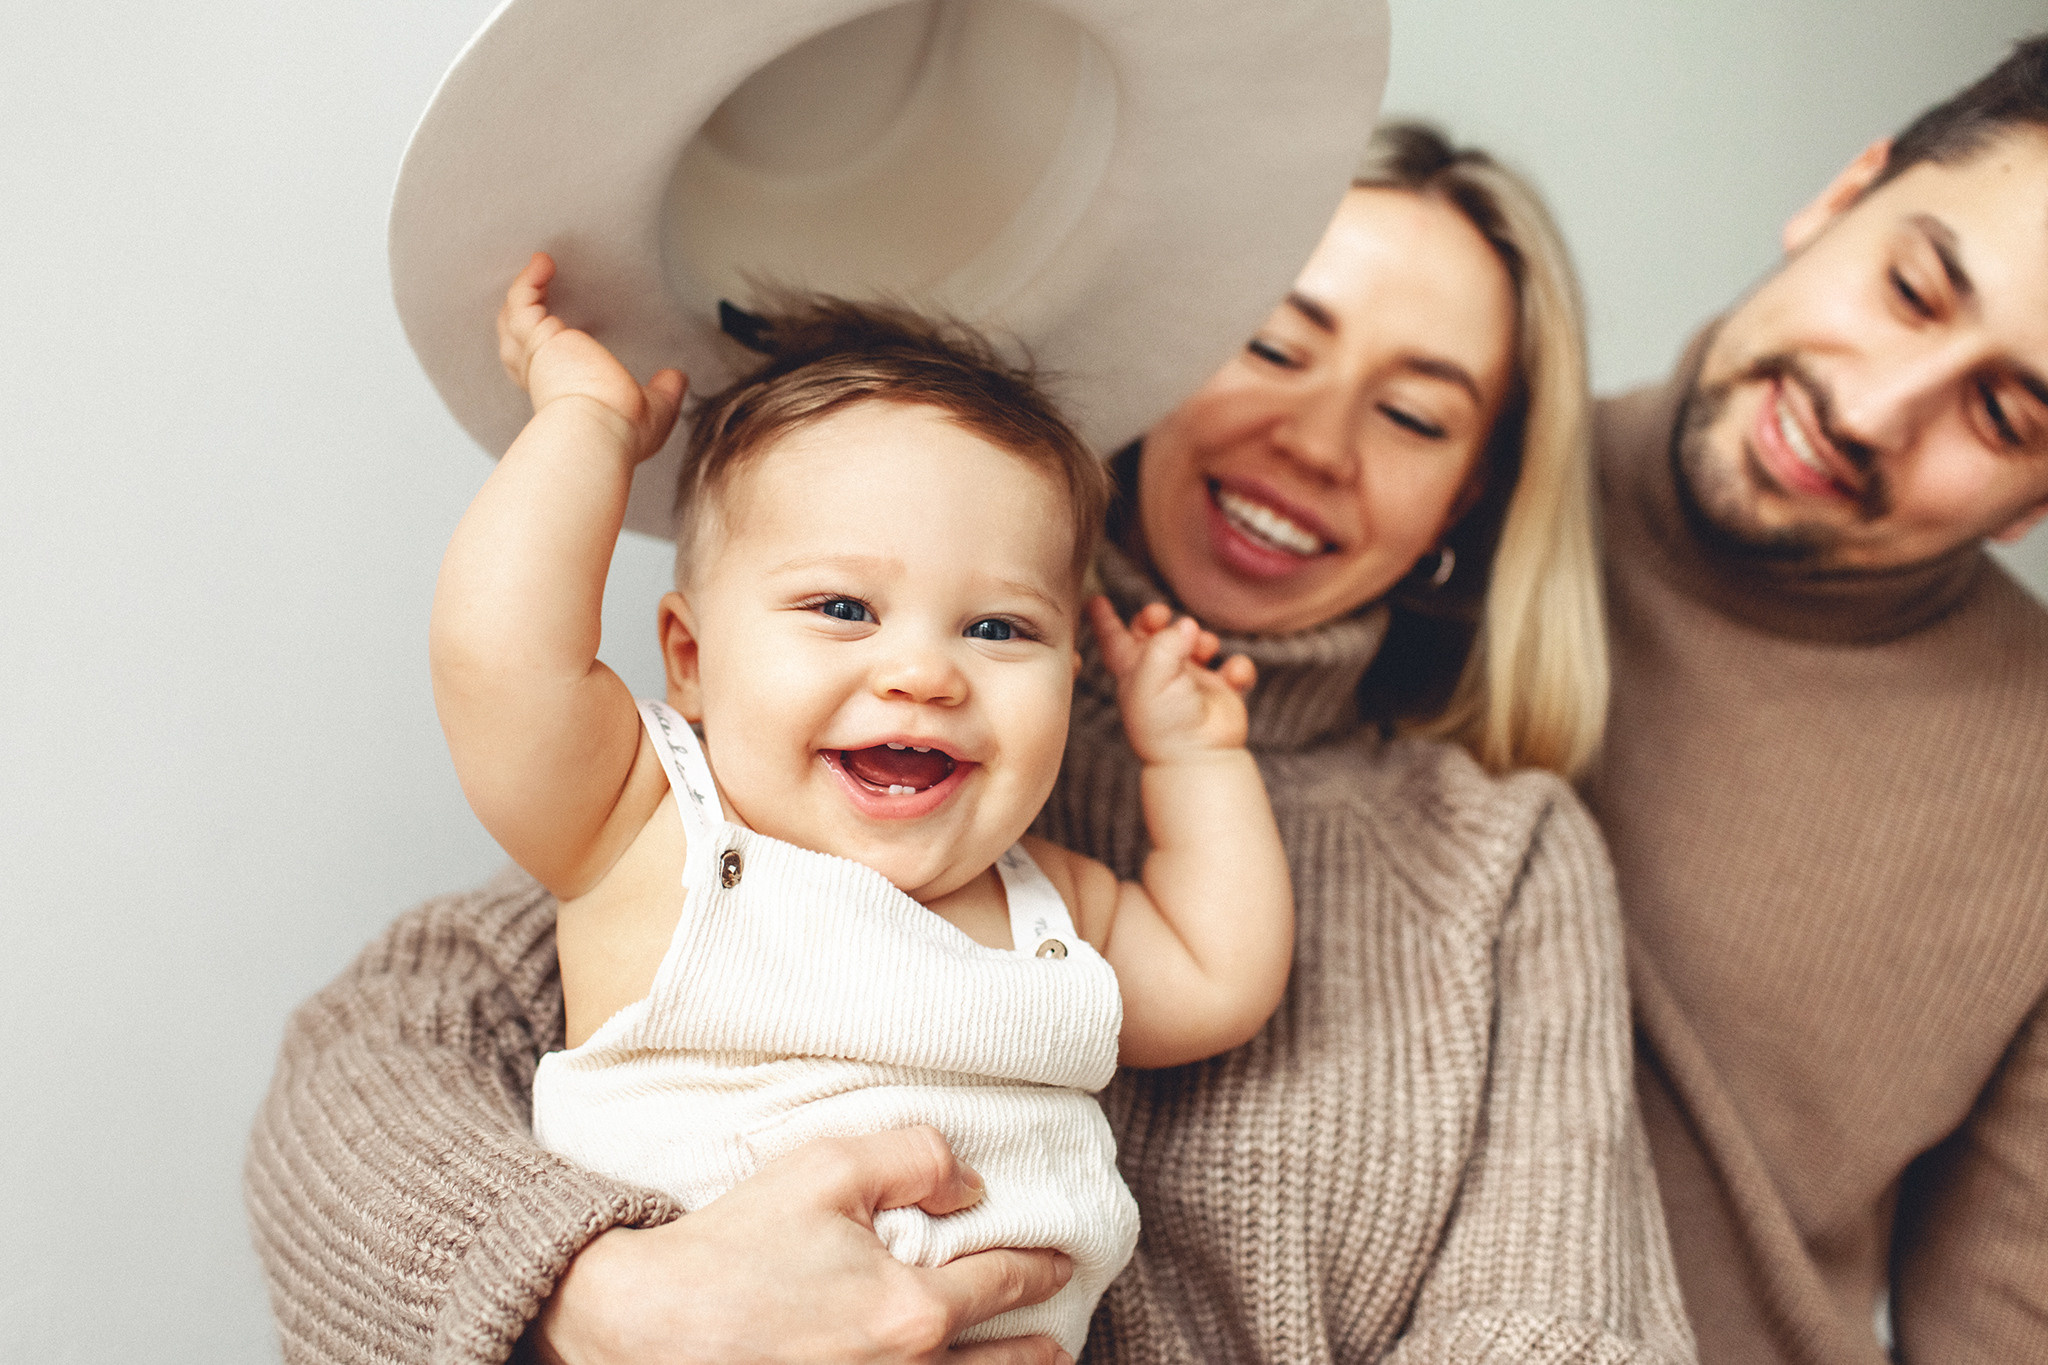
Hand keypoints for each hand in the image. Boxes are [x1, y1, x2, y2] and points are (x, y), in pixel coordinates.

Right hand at [496, 252, 686, 463]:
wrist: (602, 430)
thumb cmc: (623, 431)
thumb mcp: (655, 410)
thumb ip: (665, 390)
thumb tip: (678, 376)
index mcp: (564, 394)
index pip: (544, 369)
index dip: (545, 348)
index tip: (558, 329)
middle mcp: (543, 377)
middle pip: (518, 341)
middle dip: (523, 316)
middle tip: (536, 292)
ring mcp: (536, 357)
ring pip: (514, 320)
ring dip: (525, 292)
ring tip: (542, 266)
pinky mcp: (537, 339)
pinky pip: (522, 301)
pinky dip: (528, 281)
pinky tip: (543, 262)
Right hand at [527, 1126, 1074, 1364]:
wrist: (642, 1327)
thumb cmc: (731, 1247)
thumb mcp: (825, 1169)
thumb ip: (915, 1159)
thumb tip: (972, 1185)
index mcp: (913, 1311)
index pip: (1006, 1284)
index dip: (1042, 1266)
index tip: (1064, 1261)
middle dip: (1038, 1349)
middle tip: (1059, 1339)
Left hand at [1087, 597, 1254, 762]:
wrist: (1197, 757)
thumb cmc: (1165, 721)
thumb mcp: (1151, 678)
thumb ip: (1164, 644)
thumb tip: (1186, 625)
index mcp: (1133, 672)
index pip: (1113, 639)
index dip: (1104, 618)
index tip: (1095, 598)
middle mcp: (1160, 675)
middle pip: (1155, 634)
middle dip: (1159, 618)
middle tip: (1163, 614)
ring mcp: (1192, 683)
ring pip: (1197, 643)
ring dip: (1203, 638)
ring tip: (1204, 648)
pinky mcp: (1222, 693)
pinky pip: (1234, 668)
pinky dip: (1239, 667)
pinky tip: (1233, 675)